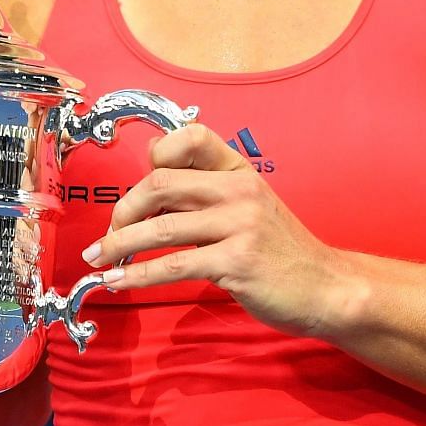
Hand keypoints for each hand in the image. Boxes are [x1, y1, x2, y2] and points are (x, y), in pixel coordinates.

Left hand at [84, 124, 364, 338]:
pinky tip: (118, 281)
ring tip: (98, 258)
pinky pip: (173, 265)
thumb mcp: (249, 208)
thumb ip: (205, 194)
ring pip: (160, 227)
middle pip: (161, 183)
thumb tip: (150, 180)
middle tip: (109, 233)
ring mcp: (240, 224)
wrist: (326, 287)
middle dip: (124, 210)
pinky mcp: (236, 261)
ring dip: (119, 244)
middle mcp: (239, 190)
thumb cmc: (281, 252)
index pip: (191, 137)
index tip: (137, 187)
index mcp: (240, 171)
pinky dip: (138, 274)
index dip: (156, 154)